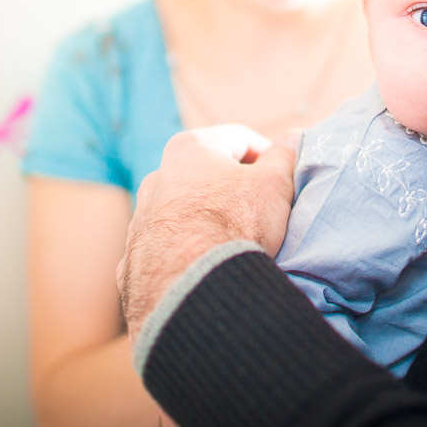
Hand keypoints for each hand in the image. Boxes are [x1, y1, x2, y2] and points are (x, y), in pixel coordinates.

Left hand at [117, 124, 297, 337]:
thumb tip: (291, 139)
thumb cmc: (235, 223)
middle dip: (236, 189)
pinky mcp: (135, 258)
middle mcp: (158, 177)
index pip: (239, 139)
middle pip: (208, 175)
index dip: (268, 154)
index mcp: (189, 149)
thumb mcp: (274, 183)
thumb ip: (283, 157)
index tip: (284, 176)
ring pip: (186, 211)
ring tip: (236, 242)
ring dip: (210, 220)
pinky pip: (170, 245)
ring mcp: (142, 219)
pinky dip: (189, 250)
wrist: (191, 287)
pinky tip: (209, 265)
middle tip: (264, 210)